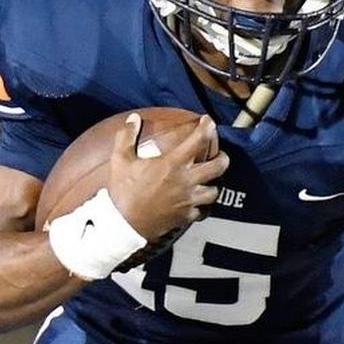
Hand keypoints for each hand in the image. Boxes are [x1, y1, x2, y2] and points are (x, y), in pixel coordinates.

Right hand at [107, 113, 228, 241]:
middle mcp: (186, 181)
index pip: (198, 140)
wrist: (123, 225)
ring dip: (215, 183)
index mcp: (173, 164)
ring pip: (215, 191)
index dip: (207, 127)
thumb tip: (133, 118)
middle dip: (223, 157)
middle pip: (218, 166)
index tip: (208, 121)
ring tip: (210, 179)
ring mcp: (188, 200)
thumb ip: (127, 137)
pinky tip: (199, 201)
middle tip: (219, 154)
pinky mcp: (186, 216)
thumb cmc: (123, 191)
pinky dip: (204, 205)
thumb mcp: (120, 160)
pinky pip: (203, 210)